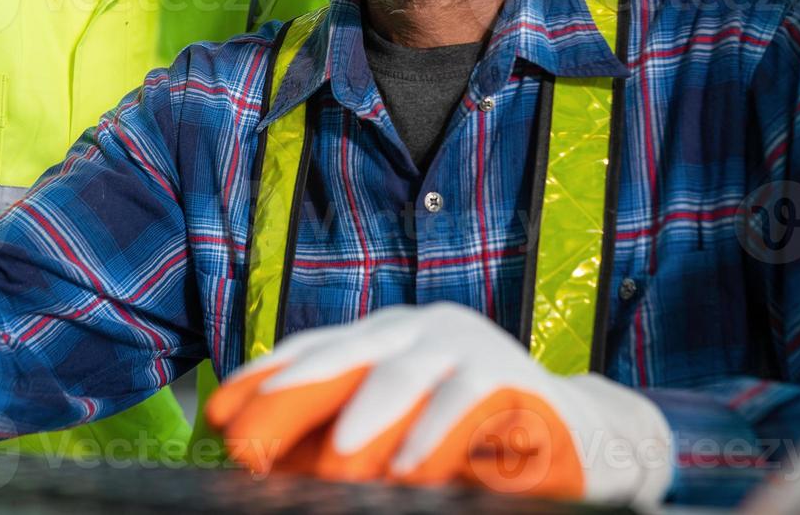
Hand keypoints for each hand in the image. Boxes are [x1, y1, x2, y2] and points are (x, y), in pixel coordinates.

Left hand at [205, 302, 672, 504]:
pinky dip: (435, 437)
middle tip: (250, 442)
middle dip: (290, 399)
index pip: (312, 352)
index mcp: (385, 338)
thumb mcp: (399, 432)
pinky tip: (412, 470)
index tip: (218, 417)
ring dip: (364, 424)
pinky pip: (465, 404)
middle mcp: (419, 331)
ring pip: (401, 377)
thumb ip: (342, 435)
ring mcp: (466, 346)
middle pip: (342, 358)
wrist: (581, 436)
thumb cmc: (475, 439)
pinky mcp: (510, 377)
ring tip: (335, 465)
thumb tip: (269, 459)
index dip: (264, 382)